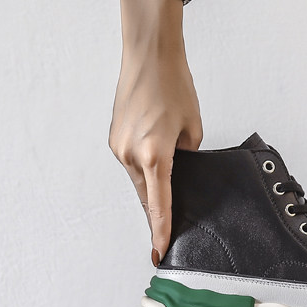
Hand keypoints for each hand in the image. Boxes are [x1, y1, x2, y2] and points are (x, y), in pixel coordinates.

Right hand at [109, 46, 202, 265]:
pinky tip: (155, 167)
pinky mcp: (114, 139)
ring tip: (166, 198)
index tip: (160, 253)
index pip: (159, 205)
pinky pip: (130, 165)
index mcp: (155, 154)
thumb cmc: (173, 84)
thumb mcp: (192, 128)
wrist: (149, 54)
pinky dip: (143, 171)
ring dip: (151, 191)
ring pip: (138, 182)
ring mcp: (118, 147)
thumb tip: (177, 173)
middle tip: (166, 237)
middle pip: (146, 198)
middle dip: (157, 216)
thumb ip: (186, 158)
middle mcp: (130, 154)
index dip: (161, 232)